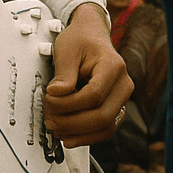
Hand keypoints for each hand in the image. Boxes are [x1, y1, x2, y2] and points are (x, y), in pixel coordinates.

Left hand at [44, 3, 133, 147]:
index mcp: (114, 67)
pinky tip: (67, 135)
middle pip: (102, 116)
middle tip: (49, 118)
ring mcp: (122, 99)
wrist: (91, 36)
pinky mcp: (115, 109)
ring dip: (78, 134)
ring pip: (105, 128)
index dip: (68, 103)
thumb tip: (55, 95)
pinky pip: (104, 130)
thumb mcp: (67, 51)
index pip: (94, 95)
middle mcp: (123, 85)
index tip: (49, 98)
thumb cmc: (81, 40)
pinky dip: (85, 137)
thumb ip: (63, 75)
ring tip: (56, 127)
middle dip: (71, 122)